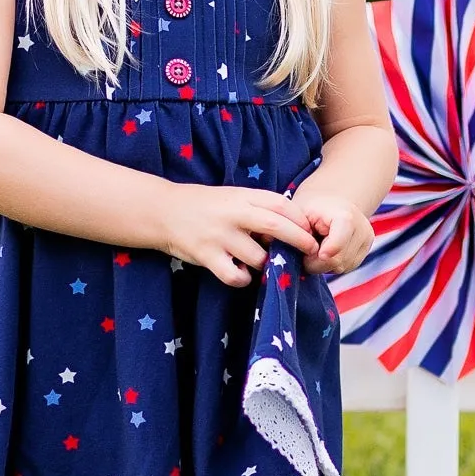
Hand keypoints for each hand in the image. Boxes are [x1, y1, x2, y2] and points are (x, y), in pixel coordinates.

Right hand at [158, 186, 317, 286]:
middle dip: (299, 241)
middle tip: (311, 251)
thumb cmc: (206, 205)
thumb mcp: (233, 197)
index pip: (281, 205)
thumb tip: (293, 226)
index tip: (310, 231)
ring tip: (263, 263)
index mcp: (242, 197)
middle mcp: (233, 215)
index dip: (300, 219)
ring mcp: (219, 236)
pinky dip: (243, 278)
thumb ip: (259, 207)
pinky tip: (242, 273)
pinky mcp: (207, 256)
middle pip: (276, 227)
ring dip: (267, 264)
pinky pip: (235, 276)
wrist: (164, 211)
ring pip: (258, 257)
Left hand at [295, 189, 375, 275]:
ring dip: (324, 264)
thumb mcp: (300, 215)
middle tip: (304, 252)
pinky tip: (327, 251)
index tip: (320, 254)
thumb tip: (307, 256)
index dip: (328, 251)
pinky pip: (346, 268)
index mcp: (345, 215)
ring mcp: (366, 241)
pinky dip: (333, 265)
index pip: (340, 240)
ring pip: (341, 267)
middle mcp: (361, 228)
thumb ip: (300, 234)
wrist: (331, 202)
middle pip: (337, 260)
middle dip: (316, 262)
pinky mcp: (366, 251)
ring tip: (316, 248)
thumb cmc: (310, 209)